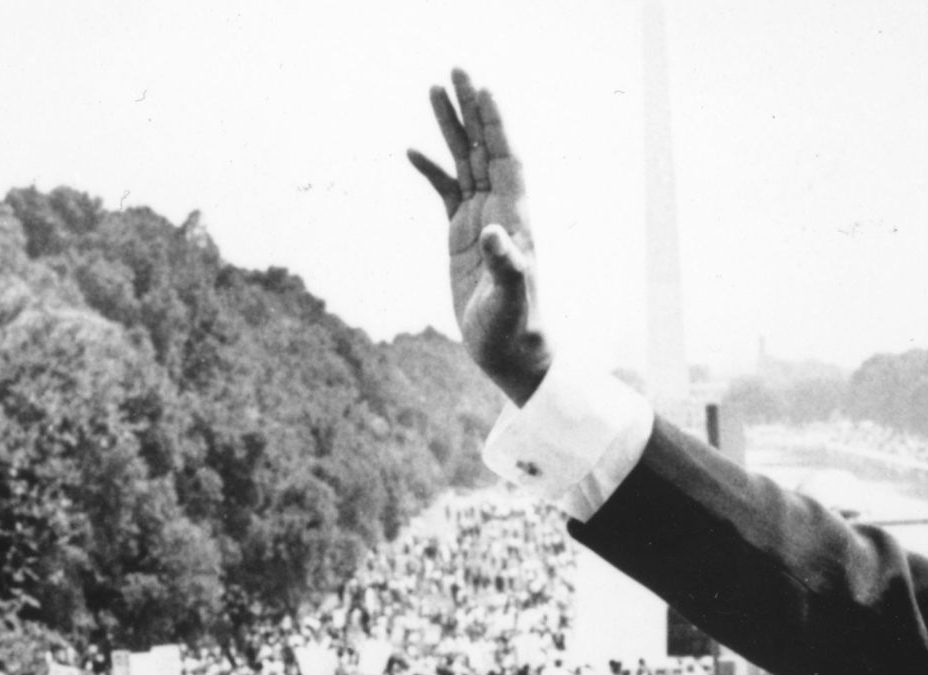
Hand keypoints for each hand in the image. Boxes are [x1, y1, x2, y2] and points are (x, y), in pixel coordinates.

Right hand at [408, 69, 551, 405]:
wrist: (509, 351)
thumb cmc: (515, 328)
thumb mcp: (510, 299)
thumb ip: (506, 266)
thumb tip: (494, 235)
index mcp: (515, 217)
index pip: (506, 158)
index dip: (495, 124)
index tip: (483, 89)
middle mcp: (500, 210)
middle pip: (484, 148)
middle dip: (470, 109)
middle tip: (455, 70)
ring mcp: (480, 219)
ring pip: (465, 162)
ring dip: (450, 127)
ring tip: (433, 90)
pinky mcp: (462, 235)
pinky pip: (446, 191)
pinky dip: (431, 170)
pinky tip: (412, 151)